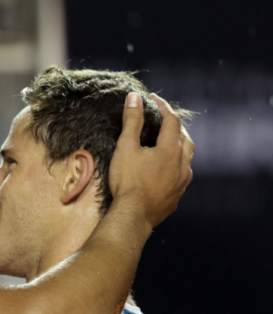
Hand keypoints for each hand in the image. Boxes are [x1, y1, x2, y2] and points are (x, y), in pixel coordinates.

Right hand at [108, 92, 194, 228]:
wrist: (134, 215)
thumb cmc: (128, 181)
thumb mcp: (126, 147)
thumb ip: (132, 121)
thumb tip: (135, 98)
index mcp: (170, 149)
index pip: (171, 120)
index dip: (163, 106)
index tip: (152, 99)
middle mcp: (182, 164)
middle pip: (185, 138)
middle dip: (175, 127)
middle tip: (163, 121)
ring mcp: (182, 182)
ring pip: (187, 159)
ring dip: (180, 148)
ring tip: (168, 145)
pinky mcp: (177, 196)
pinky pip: (182, 177)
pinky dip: (176, 167)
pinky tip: (166, 171)